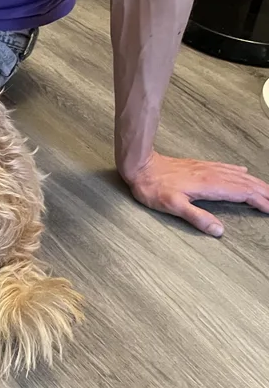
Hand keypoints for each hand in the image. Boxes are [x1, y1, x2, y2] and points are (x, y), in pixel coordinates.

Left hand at [126, 152, 268, 236]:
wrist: (140, 166)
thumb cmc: (153, 187)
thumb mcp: (173, 206)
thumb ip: (196, 218)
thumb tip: (219, 230)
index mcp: (209, 185)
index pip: (242, 193)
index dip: (260, 201)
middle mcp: (211, 175)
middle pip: (244, 183)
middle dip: (263, 192)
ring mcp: (205, 169)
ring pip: (237, 175)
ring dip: (254, 182)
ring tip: (267, 189)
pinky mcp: (198, 166)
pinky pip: (225, 168)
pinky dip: (238, 171)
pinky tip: (242, 171)